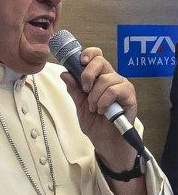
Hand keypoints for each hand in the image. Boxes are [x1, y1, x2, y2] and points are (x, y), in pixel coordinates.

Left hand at [60, 47, 137, 169]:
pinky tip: (103, 110)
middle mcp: (111, 78)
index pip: (96, 56)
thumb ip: (74, 89)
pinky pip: (114, 90)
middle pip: (100, 61)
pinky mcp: (129, 96)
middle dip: (87, 75)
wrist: (105, 140)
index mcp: (98, 78)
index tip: (80, 61)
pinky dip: (104, 101)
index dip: (88, 54)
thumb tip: (65, 73)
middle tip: (85, 91)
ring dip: (94, 96)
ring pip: (105, 79)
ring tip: (95, 108)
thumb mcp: (79, 105)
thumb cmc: (95, 122)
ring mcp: (122, 86)